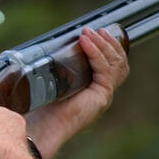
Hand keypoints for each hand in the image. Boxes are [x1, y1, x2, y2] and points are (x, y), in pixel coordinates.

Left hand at [28, 27, 129, 158]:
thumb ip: (52, 67)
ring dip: (103, 45)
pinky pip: (105, 70)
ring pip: (116, 65)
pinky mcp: (101, 97)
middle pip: (119, 63)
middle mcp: (101, 93)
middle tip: (94, 30)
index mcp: (91, 89)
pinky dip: (96, 54)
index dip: (107, 47)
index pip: (111, 65)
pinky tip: (85, 43)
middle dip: (109, 43)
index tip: (95, 32)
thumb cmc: (39, 108)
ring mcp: (103, 96)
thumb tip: (40, 45)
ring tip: (88, 34)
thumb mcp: (48, 80)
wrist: (39, 127)